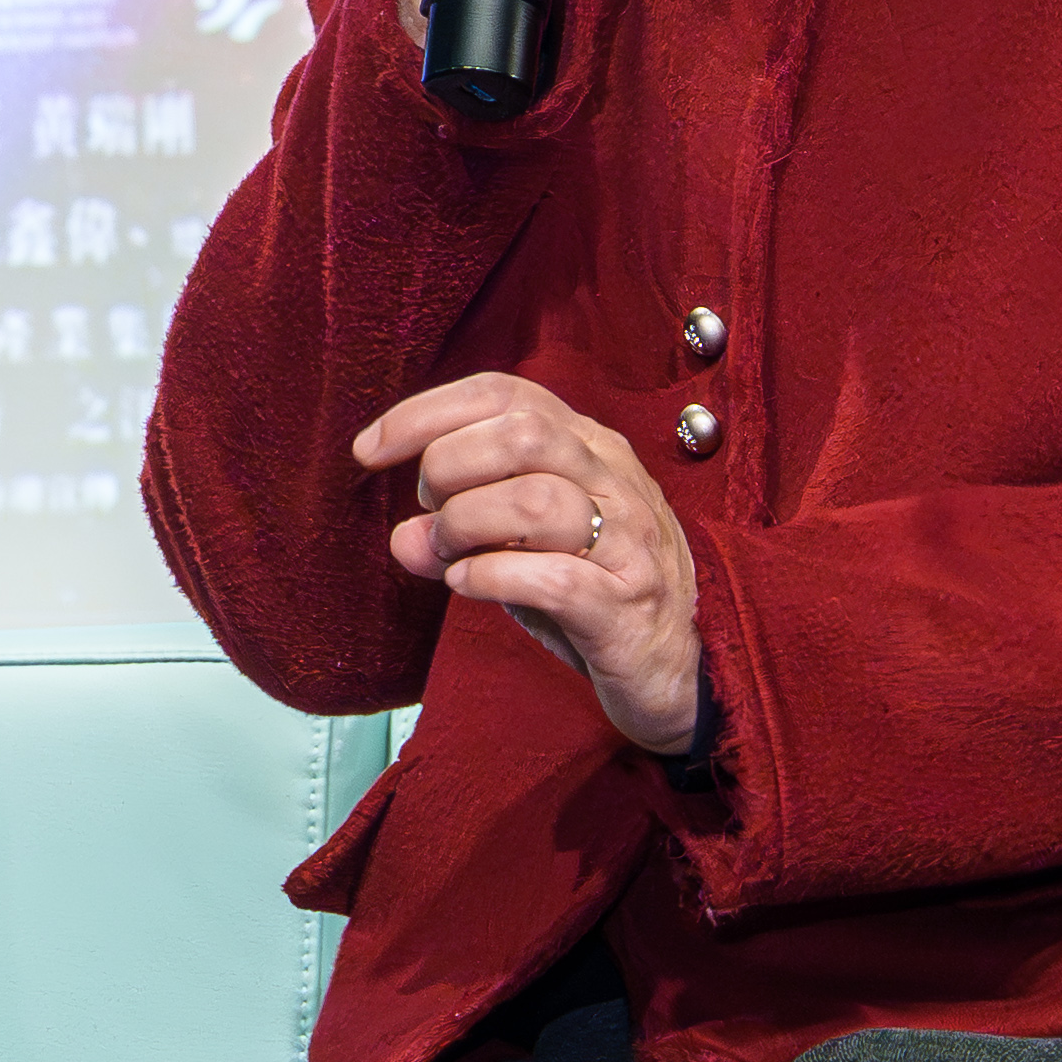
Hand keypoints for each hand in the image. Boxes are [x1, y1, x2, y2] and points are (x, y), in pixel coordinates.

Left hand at [357, 371, 700, 755]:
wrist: (691, 668)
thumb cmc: (600, 595)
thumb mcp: (525, 550)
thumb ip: (466, 531)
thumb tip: (403, 536)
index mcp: (587, 448)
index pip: (504, 394)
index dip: (425, 412)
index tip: (369, 449)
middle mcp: (614, 480)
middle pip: (520, 434)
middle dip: (449, 466)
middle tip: (431, 513)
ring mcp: (629, 541)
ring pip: (537, 499)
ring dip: (468, 525)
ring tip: (449, 553)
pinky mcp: (628, 605)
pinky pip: (553, 576)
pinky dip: (492, 575)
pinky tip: (468, 584)